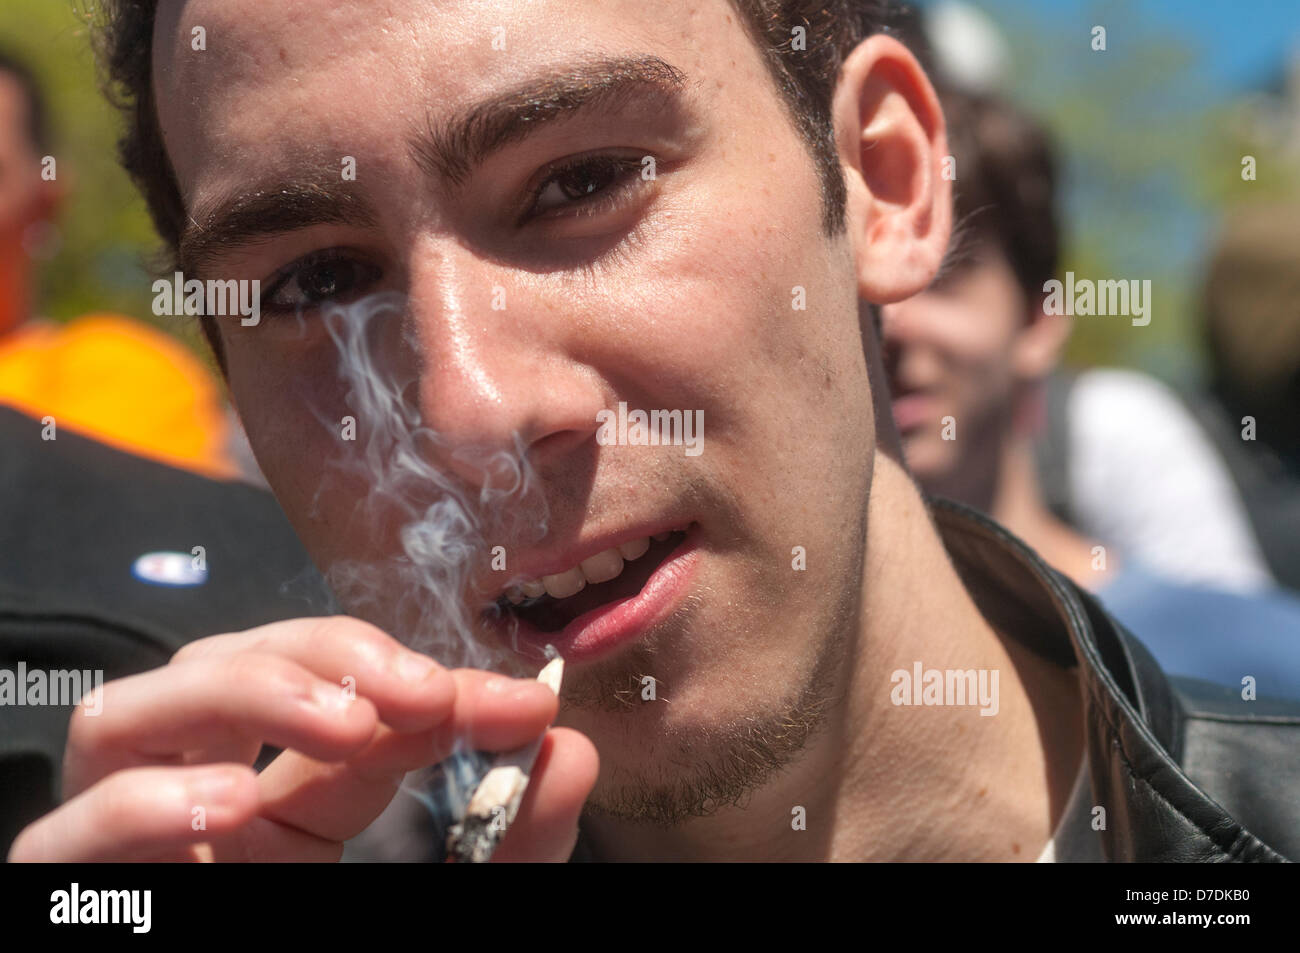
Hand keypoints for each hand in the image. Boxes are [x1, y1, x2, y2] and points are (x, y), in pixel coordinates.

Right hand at [7, 616, 597, 861]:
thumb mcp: (453, 902)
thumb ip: (513, 840)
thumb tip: (570, 749)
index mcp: (286, 805)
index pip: (340, 699)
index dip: (425, 678)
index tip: (520, 702)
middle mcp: (198, 812)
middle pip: (217, 665)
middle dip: (324, 655)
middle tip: (420, 696)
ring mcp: (129, 856)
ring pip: (120, 718)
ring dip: (237, 694)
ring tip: (344, 728)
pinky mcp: (70, 903)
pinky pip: (61, 837)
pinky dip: (142, 803)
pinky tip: (230, 805)